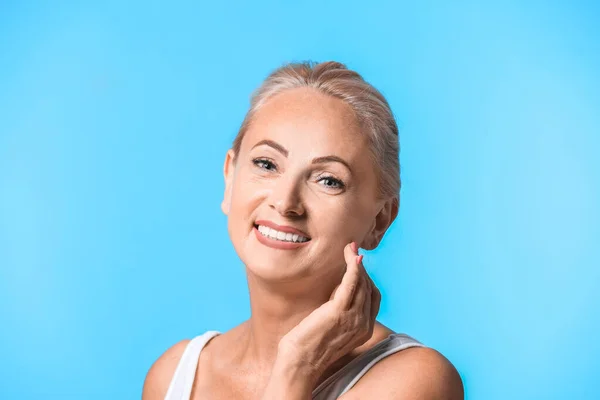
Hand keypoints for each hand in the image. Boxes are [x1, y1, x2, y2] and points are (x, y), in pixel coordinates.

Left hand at [276, 242, 380, 383]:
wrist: (299, 363)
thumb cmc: (309, 347)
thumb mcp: (332, 330)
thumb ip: (340, 314)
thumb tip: (336, 293)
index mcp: (364, 330)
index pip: (374, 297)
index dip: (368, 279)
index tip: (358, 265)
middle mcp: (363, 324)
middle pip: (369, 287)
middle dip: (361, 267)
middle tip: (352, 251)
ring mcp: (353, 318)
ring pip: (362, 283)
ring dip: (356, 262)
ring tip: (349, 249)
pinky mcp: (339, 311)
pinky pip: (352, 282)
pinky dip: (353, 265)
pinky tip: (350, 255)